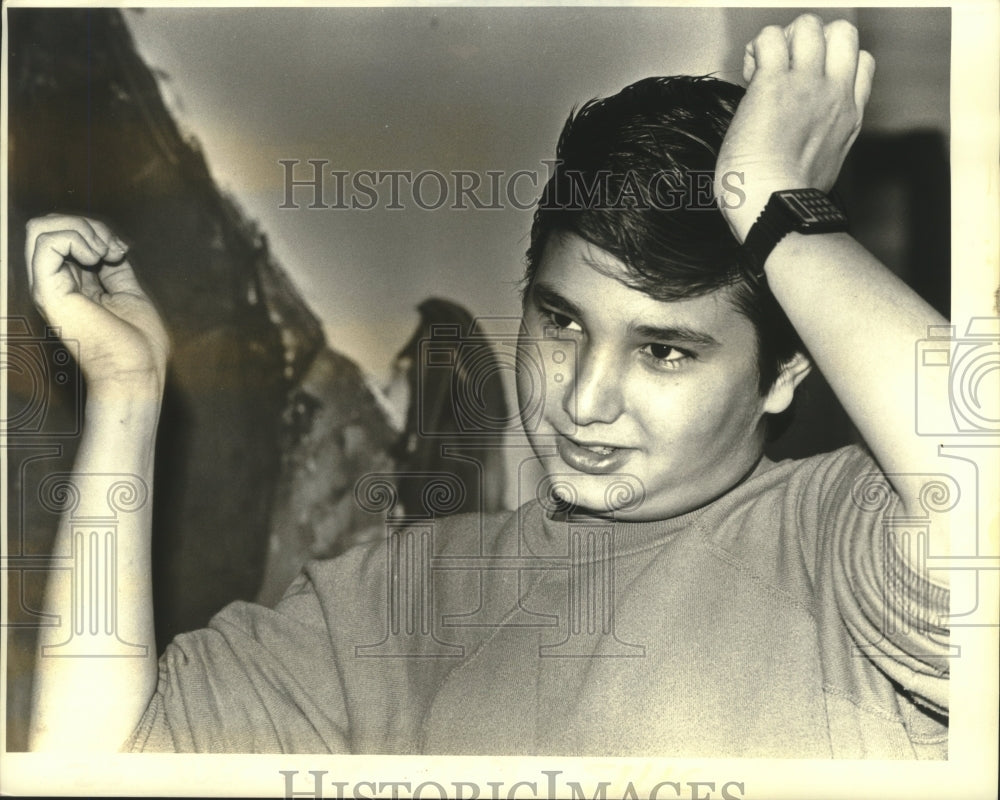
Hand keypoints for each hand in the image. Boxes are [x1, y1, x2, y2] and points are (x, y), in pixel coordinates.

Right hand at [25, 214, 169, 394]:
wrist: (137, 372)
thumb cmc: (139, 346)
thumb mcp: (129, 295)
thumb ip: (116, 272)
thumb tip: (113, 248)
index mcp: (72, 286)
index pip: (66, 237)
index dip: (96, 232)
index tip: (121, 251)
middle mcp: (54, 285)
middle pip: (49, 227)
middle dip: (88, 225)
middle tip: (113, 250)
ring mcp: (48, 288)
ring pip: (40, 228)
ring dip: (81, 228)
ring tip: (105, 253)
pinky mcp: (49, 292)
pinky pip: (45, 241)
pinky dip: (75, 237)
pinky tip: (96, 258)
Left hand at [715, 15, 875, 240]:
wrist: (773, 206)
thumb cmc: (784, 200)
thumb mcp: (822, 166)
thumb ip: (820, 139)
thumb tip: (797, 139)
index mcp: (848, 116)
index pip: (861, 61)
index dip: (832, 59)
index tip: (806, 81)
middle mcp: (834, 95)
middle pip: (842, 31)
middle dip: (811, 37)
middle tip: (785, 64)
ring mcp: (806, 86)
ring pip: (807, 25)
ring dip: (781, 38)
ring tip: (763, 66)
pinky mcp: (773, 85)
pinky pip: (769, 39)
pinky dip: (756, 48)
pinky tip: (748, 71)